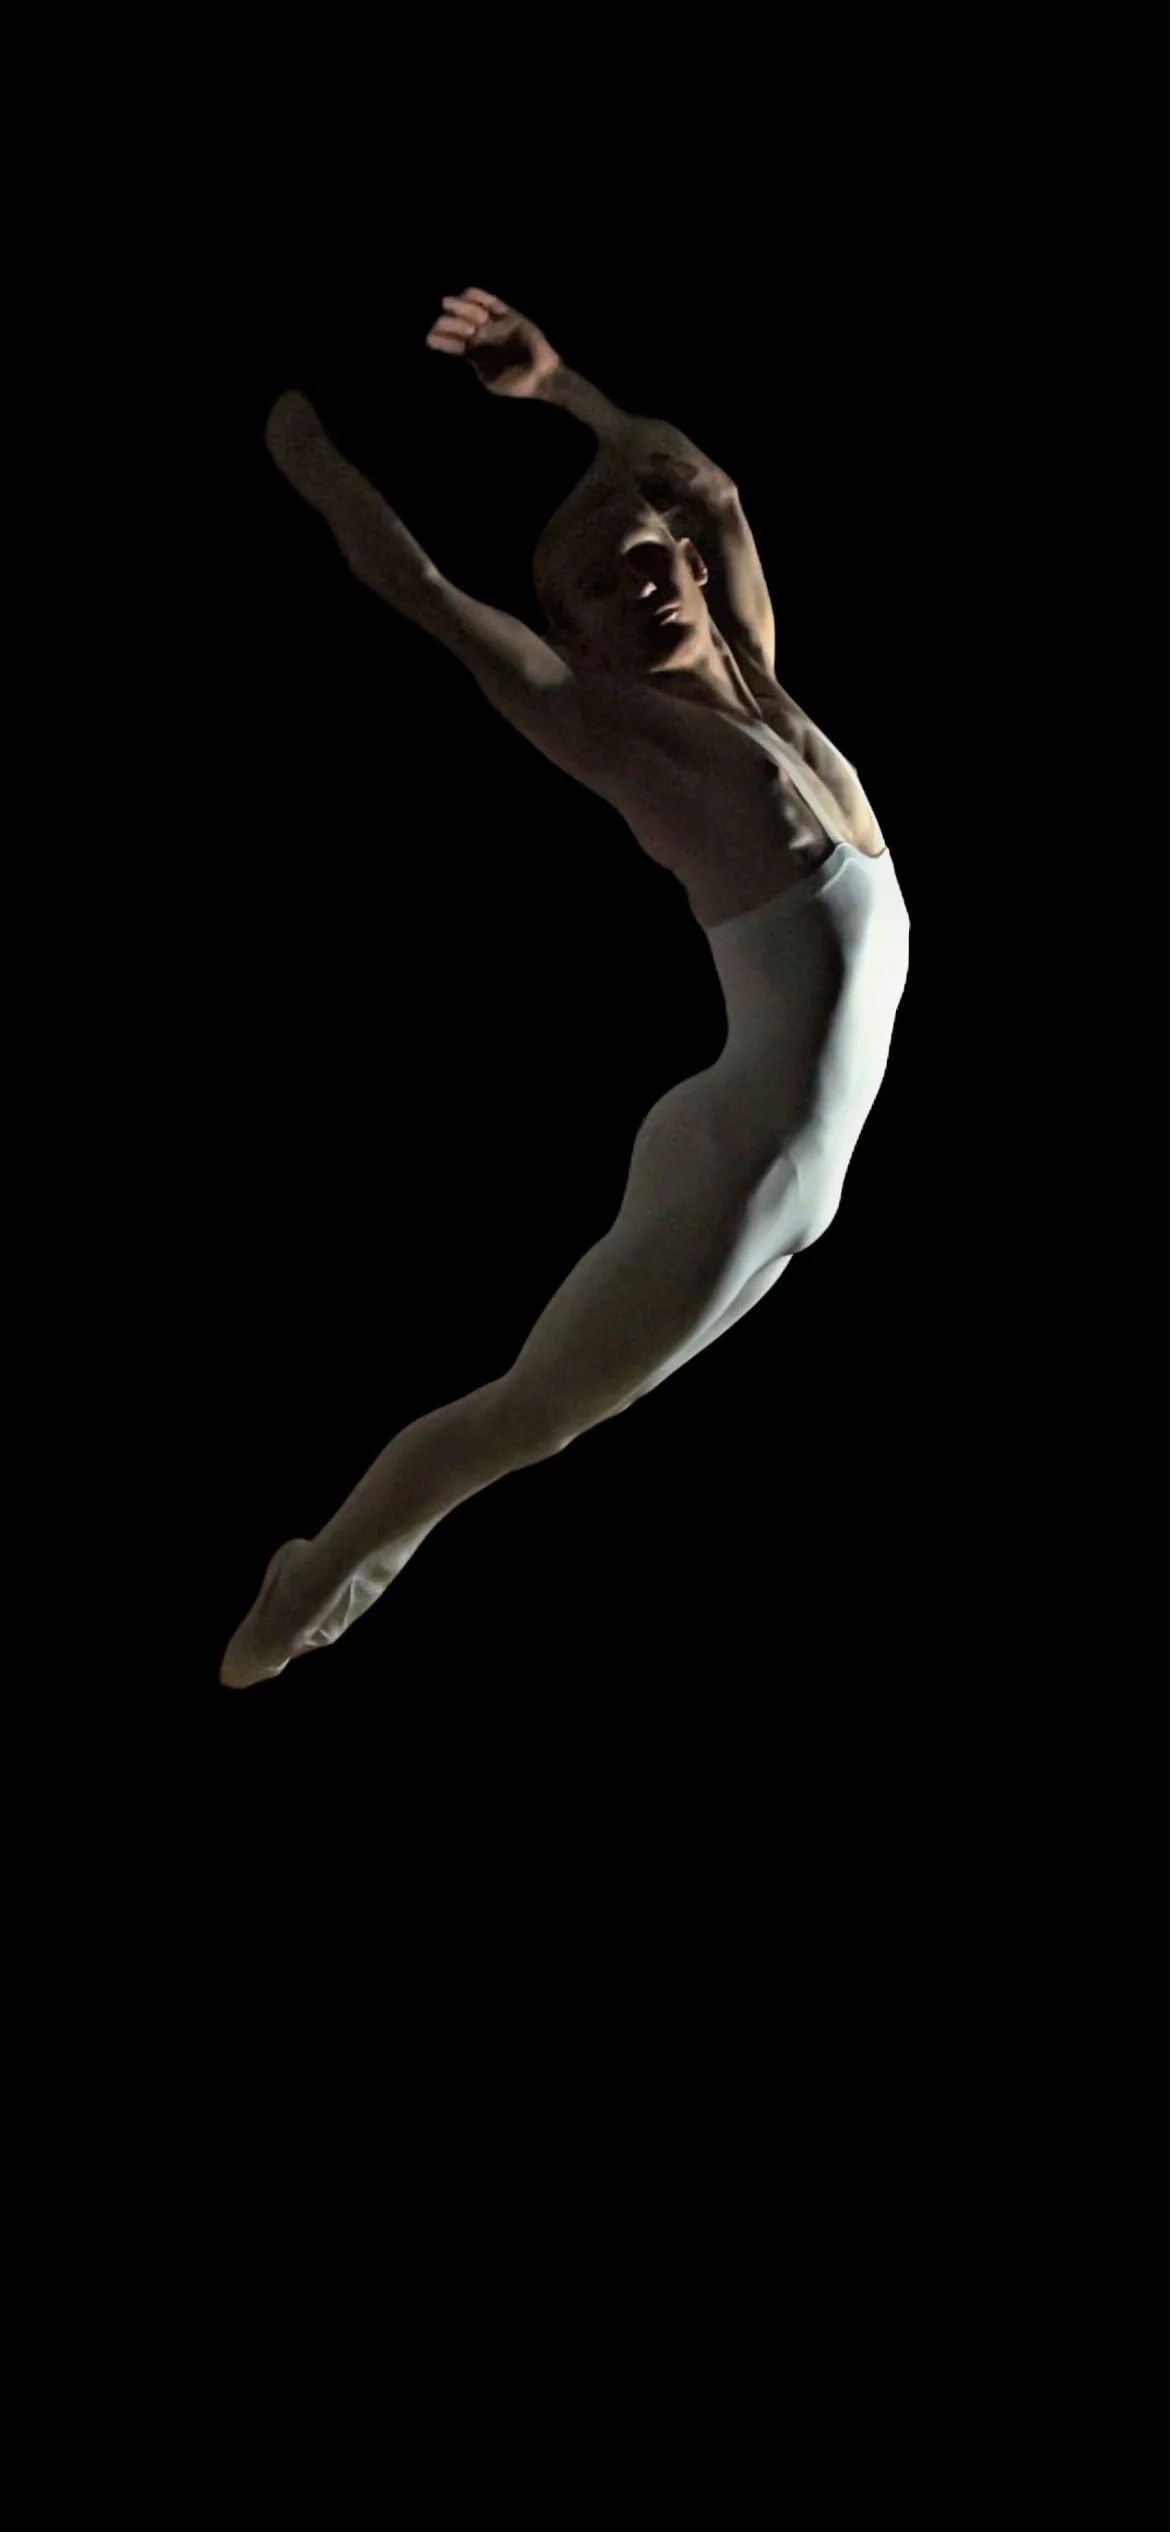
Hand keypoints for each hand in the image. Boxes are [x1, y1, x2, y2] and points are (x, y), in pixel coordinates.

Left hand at [424, 287, 560, 398]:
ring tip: (448, 304)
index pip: (452, 343)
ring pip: (471, 309)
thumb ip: (477, 365)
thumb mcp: (490, 380)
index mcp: (473, 354)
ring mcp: (494, 325)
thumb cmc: (515, 383)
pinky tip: (468, 295)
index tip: (429, 337)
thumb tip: (463, 351)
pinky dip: (480, 297)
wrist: (540, 375)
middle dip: (448, 321)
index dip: (440, 338)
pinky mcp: (508, 315)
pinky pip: (491, 302)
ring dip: (459, 307)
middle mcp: (481, 337)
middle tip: (441, 321)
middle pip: (458, 323)